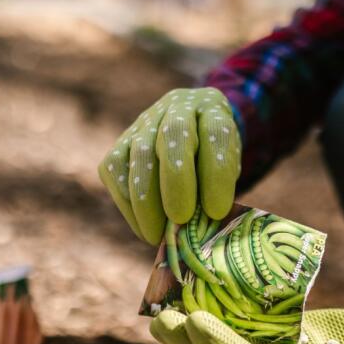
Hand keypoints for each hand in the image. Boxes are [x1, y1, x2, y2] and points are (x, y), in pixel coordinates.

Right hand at [99, 87, 240, 244]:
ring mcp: (144, 122)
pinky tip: (144, 227)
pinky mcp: (120, 142)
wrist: (194, 131)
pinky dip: (128, 204)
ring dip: (147, 202)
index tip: (217, 211)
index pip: (216, 134)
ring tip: (158, 236)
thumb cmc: (215, 157)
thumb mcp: (228, 167)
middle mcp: (177, 108)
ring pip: (139, 156)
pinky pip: (114, 171)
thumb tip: (199, 229)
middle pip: (173, 137)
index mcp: (212, 109)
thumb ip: (217, 189)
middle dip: (176, 182)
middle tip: (181, 220)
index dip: (216, 173)